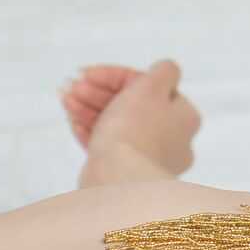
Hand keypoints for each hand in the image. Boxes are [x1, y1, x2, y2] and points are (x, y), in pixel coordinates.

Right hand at [60, 57, 199, 173]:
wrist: (118, 179)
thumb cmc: (136, 129)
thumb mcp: (152, 86)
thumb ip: (164, 70)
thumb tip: (166, 71)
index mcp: (183, 116)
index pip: (149, 86)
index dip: (114, 76)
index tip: (87, 73)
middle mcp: (171, 139)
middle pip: (131, 105)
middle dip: (97, 93)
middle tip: (71, 87)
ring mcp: (148, 159)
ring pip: (118, 126)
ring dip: (89, 109)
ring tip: (65, 102)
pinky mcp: (127, 174)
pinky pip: (110, 148)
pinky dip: (91, 132)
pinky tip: (72, 122)